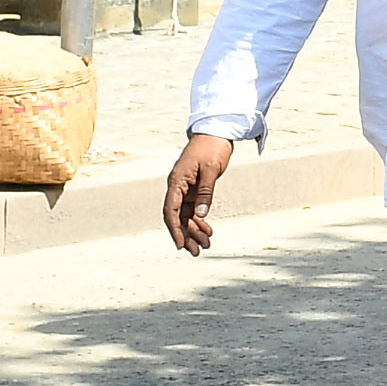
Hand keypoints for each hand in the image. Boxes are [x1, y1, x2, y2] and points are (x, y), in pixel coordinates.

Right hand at [163, 130, 236, 253]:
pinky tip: (208, 231)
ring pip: (185, 215)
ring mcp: (185, 189)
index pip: (170, 210)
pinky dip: (200, 221)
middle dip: (186, 235)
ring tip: (206, 245)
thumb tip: (200, 214)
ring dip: (194, 231)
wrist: (216, 133)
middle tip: (197, 252)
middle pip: (177, 217)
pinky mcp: (194, 189)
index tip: (181, 245)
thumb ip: (206, 192)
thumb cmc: (212, 148)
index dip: (174, 229)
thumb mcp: (211, 170)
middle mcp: (177, 187)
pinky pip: (193, 209)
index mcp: (176, 181)